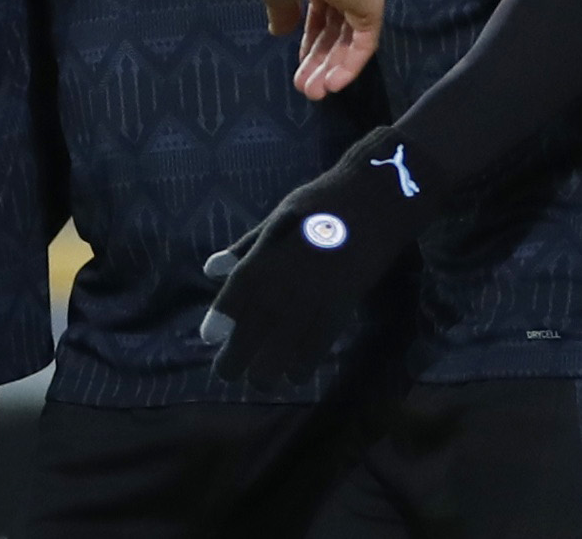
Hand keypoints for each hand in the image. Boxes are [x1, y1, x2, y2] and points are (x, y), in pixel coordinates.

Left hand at [200, 125, 432, 386]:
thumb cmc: (321, 204)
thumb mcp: (276, 219)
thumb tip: (211, 268)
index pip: (235, 294)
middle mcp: (286, 278)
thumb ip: (244, 248)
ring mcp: (315, 293)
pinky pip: (320, 341)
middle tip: (226, 374)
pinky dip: (306, 361)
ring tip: (259, 382)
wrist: (373, 199)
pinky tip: (295, 375)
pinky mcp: (343, 303)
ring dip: (269, 368)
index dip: (220, 319)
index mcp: (267, 253)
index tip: (208, 338)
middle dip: (237, 355)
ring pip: (285, 343)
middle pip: (255, 326)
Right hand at [267, 0, 382, 99]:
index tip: (302, 63)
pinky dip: (350, 65)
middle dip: (321, 60)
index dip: (313, 41)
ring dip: (332, 68)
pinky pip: (364, 42)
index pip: (325, 14)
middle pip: (338, 31)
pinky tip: (333, 83)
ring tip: (315, 91)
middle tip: (306, 86)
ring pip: (350, 40)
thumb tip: (279, 32)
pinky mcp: (372, 5)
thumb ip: (284, 13)